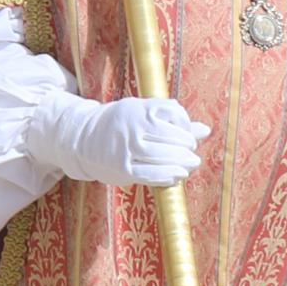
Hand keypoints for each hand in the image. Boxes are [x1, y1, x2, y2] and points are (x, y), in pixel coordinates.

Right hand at [42, 94, 207, 187]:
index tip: (188, 133)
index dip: (185, 124)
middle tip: (192, 152)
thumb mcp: (142, 114)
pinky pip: (152, 175)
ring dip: (183, 162)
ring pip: (164, 156)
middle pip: (172, 137)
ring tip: (190, 164)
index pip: (174, 112)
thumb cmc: (119, 125)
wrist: (81, 139)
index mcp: (139, 109)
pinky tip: (178, 175)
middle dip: (188, 146)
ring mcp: (126, 148)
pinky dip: (169, 176)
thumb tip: (206, 130)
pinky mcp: (122, 169)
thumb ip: (173, 122)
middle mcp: (133, 127)